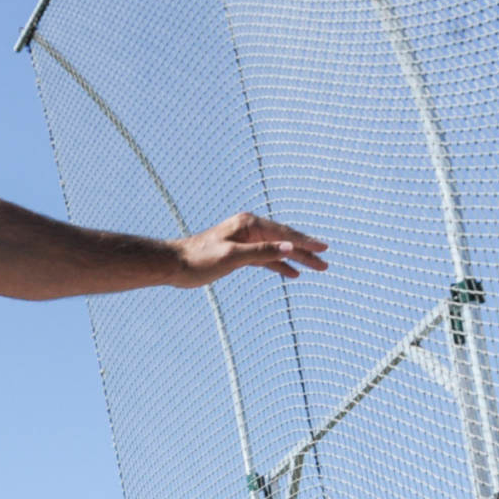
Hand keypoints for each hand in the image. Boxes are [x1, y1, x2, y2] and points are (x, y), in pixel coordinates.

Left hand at [175, 211, 327, 285]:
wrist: (173, 265)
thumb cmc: (198, 259)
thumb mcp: (232, 256)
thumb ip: (262, 252)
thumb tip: (289, 247)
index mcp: (249, 224)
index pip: (284, 233)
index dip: (305, 242)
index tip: (324, 249)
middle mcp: (249, 229)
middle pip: (284, 240)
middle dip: (305, 252)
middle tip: (326, 263)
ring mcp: (245, 240)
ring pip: (276, 250)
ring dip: (295, 259)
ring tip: (316, 268)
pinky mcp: (239, 253)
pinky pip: (265, 258)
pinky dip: (278, 265)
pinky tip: (291, 273)